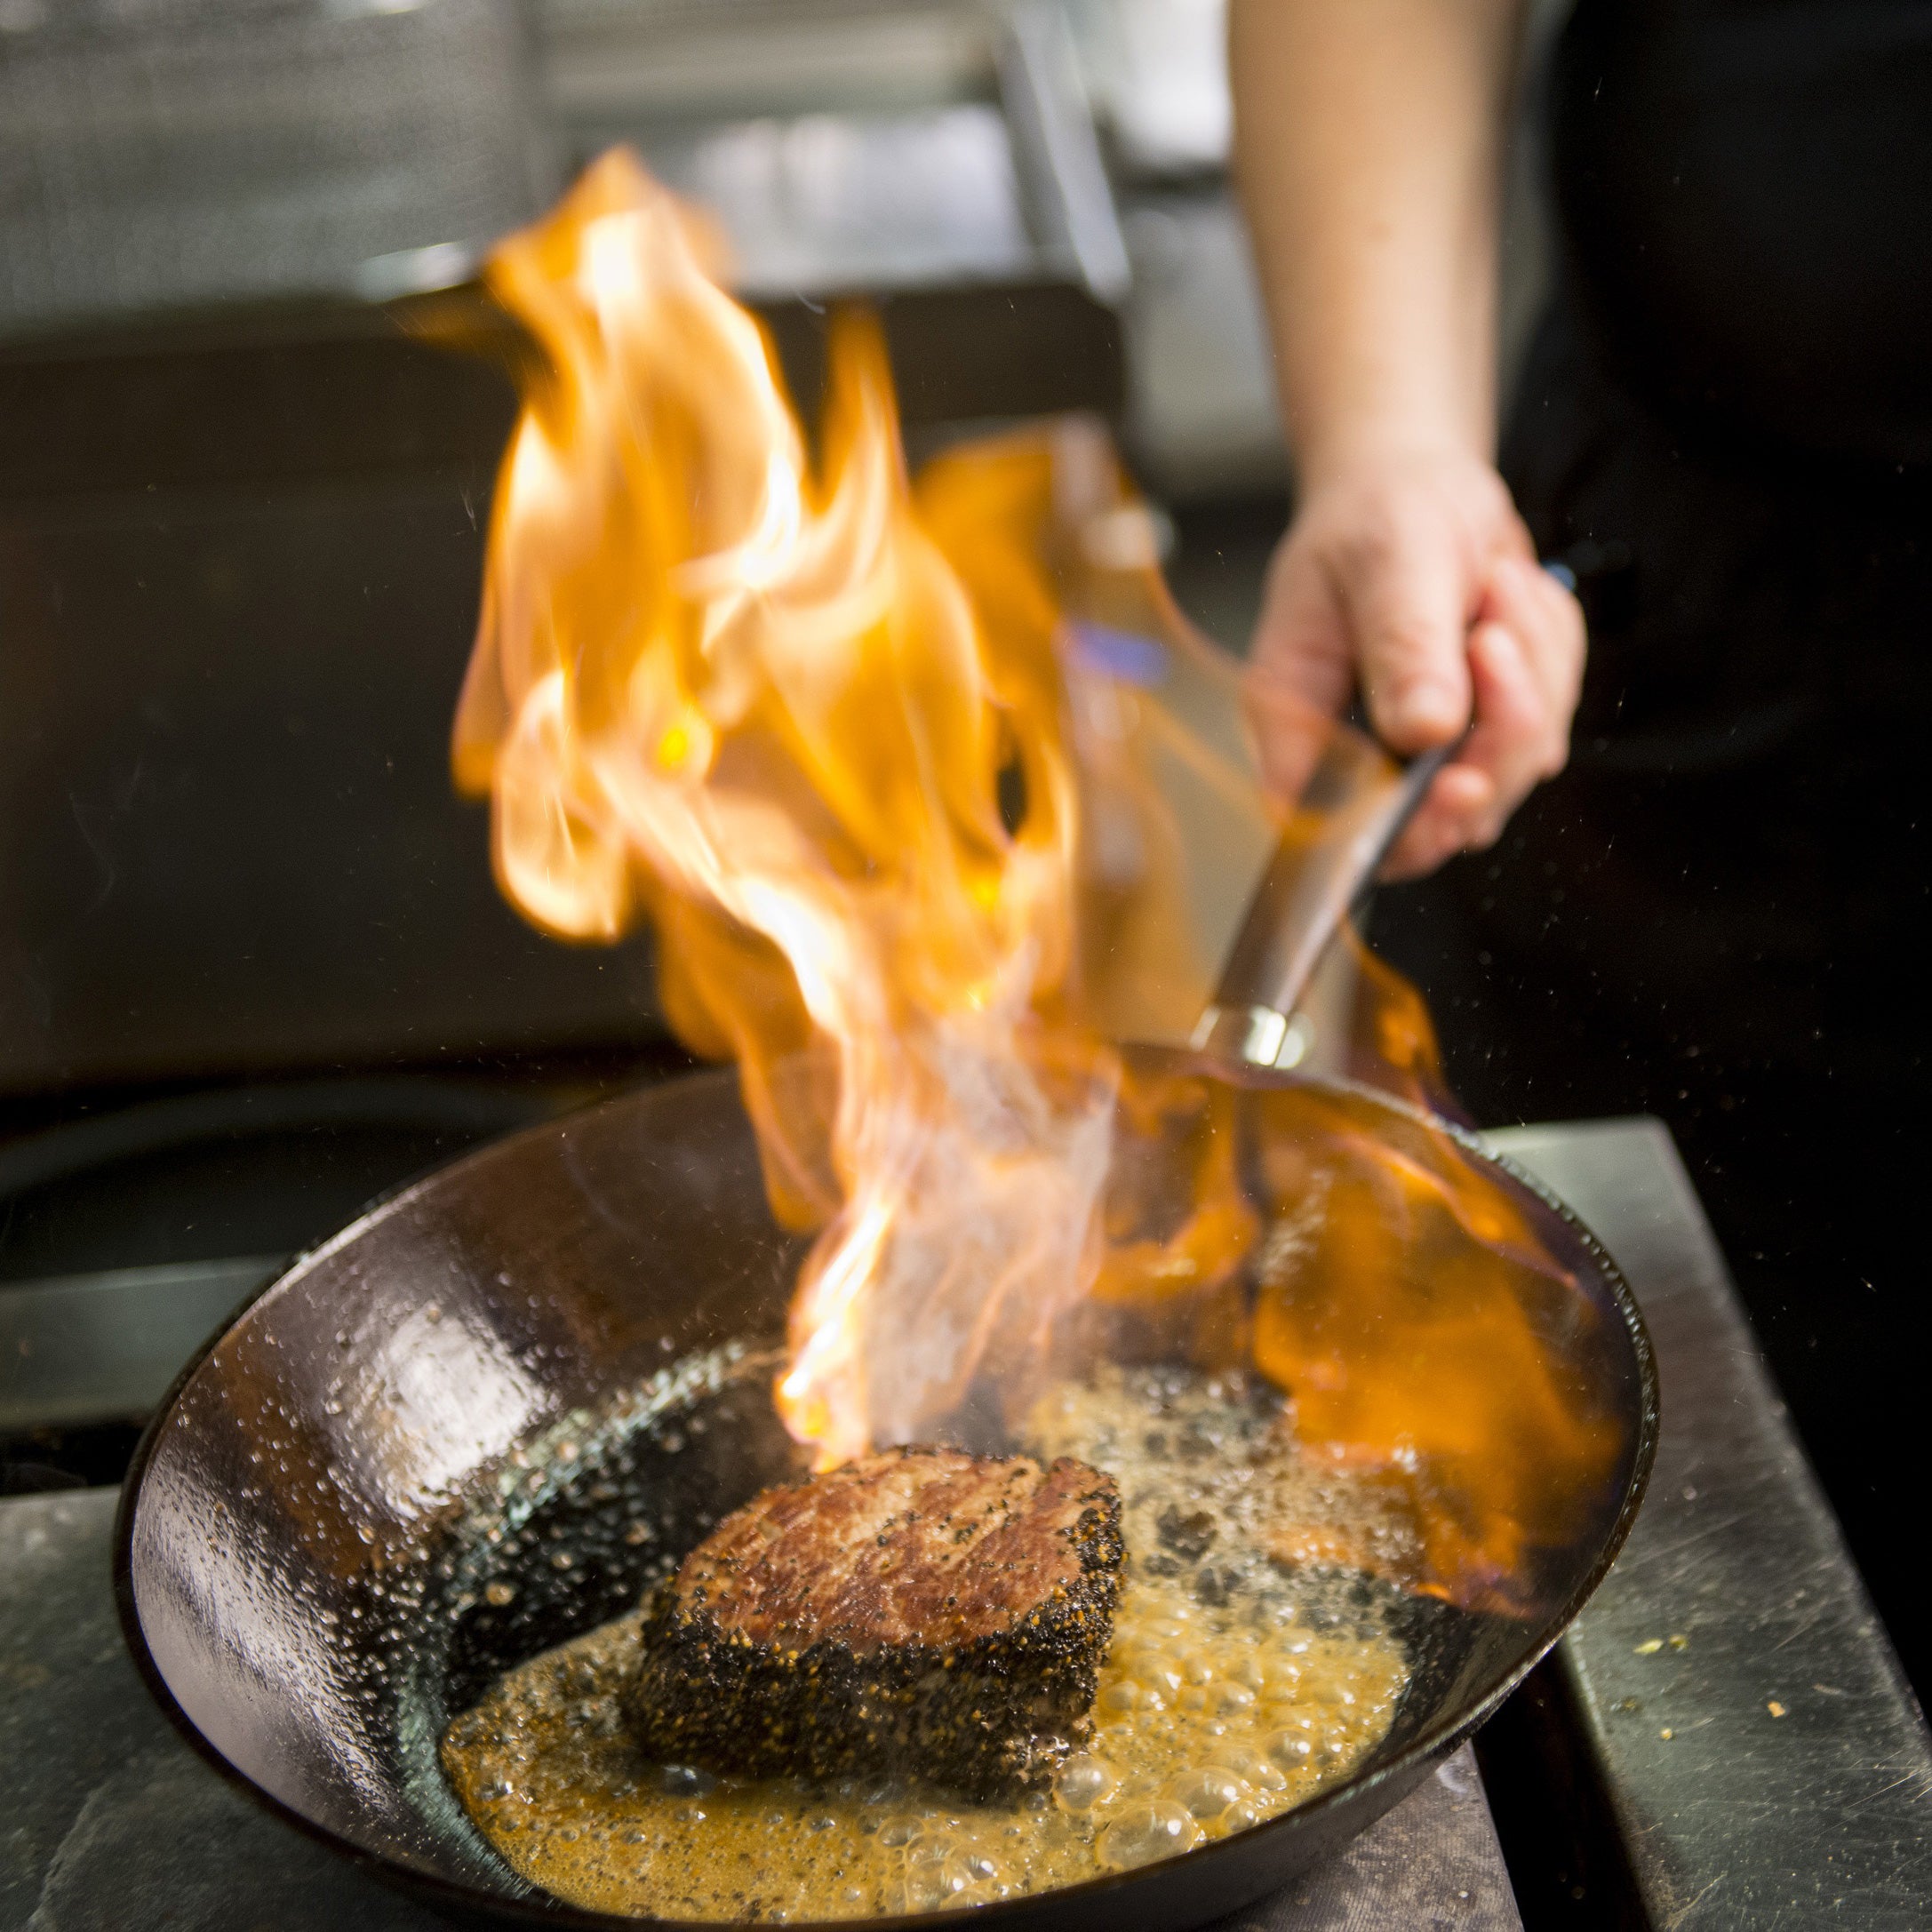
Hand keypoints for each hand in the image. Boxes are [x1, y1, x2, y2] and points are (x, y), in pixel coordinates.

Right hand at [1248, 444, 1584, 877]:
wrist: (1422, 485)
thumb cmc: (1379, 513)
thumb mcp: (1388, 560)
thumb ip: (1404, 645)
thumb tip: (1424, 731)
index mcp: (1299, 717)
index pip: (1332, 822)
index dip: (1398, 827)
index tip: (1461, 781)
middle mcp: (1356, 753)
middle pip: (1437, 822)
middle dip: (1495, 738)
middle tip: (1494, 638)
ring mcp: (1424, 754)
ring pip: (1507, 777)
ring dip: (1530, 678)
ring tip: (1495, 590)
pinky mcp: (1482, 737)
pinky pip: (1546, 731)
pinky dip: (1550, 661)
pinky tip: (1511, 604)